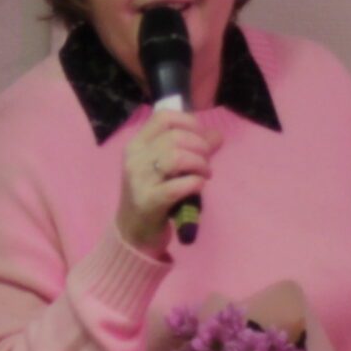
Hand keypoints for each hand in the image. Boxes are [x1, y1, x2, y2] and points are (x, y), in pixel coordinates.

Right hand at [115, 106, 219, 251]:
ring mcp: (139, 180)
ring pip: (176, 157)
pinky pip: (177, 186)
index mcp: (137, 145)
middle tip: (207, 162)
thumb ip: (189, 149)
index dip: (189, 123)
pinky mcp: (148, 202)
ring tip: (205, 174)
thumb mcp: (166, 169)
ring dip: (199, 163)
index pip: (163, 117)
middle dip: (200, 147)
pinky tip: (199, 187)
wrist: (133, 232)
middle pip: (174, 137)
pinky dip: (195, 183)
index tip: (202, 138)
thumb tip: (217, 135)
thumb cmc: (153, 195)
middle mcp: (135, 159)